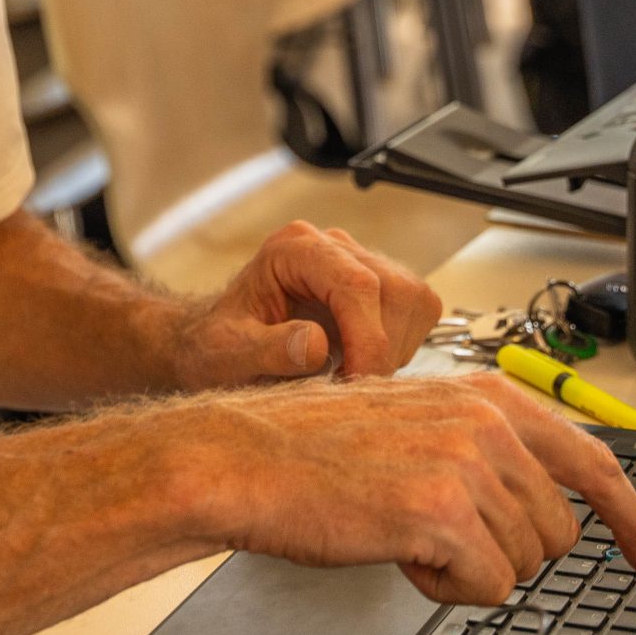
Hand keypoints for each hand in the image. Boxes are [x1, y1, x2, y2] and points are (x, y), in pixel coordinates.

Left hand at [169, 221, 444, 386]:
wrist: (219, 346)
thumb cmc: (218, 347)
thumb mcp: (225, 354)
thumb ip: (266, 348)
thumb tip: (315, 344)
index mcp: (294, 248)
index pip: (356, 284)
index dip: (368, 339)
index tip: (355, 382)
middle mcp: (332, 246)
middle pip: (395, 290)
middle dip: (381, 348)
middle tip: (349, 387)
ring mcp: (361, 262)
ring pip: (413, 300)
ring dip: (394, 349)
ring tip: (349, 375)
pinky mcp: (381, 286)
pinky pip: (417, 311)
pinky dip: (400, 346)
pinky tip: (361, 363)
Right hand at [182, 372, 635, 603]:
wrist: (249, 460)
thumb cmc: (318, 450)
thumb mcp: (420, 423)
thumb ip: (487, 448)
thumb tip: (547, 502)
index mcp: (490, 397)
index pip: (596, 461)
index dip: (633, 518)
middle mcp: (490, 423)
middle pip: (560, 531)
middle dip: (510, 551)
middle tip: (443, 537)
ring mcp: (471, 465)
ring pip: (525, 564)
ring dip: (470, 569)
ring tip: (411, 534)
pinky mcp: (445, 513)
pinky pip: (488, 588)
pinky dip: (445, 589)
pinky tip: (402, 555)